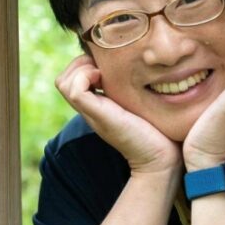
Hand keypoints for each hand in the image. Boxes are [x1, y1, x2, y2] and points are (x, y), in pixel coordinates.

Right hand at [56, 54, 181, 175]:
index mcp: (98, 105)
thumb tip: (146, 69)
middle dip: (80, 63)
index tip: (108, 66)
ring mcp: (91, 112)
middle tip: (104, 68)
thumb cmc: (158, 132)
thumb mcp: (142, 104)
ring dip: (81, 68)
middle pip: (64, 79)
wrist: (161, 160)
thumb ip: (136, 91)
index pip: (73, 78)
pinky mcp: (97, 115)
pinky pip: (74, 90)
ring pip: (63, 82)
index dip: (86, 64)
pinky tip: (104, 79)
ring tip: (102, 74)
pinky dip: (84, 77)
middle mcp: (90, 109)